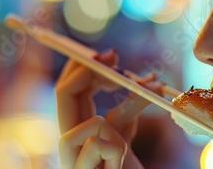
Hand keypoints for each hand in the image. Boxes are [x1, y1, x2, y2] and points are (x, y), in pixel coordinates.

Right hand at [55, 49, 161, 168]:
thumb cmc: (120, 166)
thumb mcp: (125, 131)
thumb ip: (130, 107)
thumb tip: (149, 81)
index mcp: (74, 124)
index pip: (69, 89)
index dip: (85, 66)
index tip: (112, 54)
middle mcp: (66, 138)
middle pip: (63, 93)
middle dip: (88, 70)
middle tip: (114, 57)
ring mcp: (70, 156)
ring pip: (90, 122)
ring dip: (117, 125)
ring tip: (126, 141)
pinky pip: (100, 146)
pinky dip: (117, 150)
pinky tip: (118, 165)